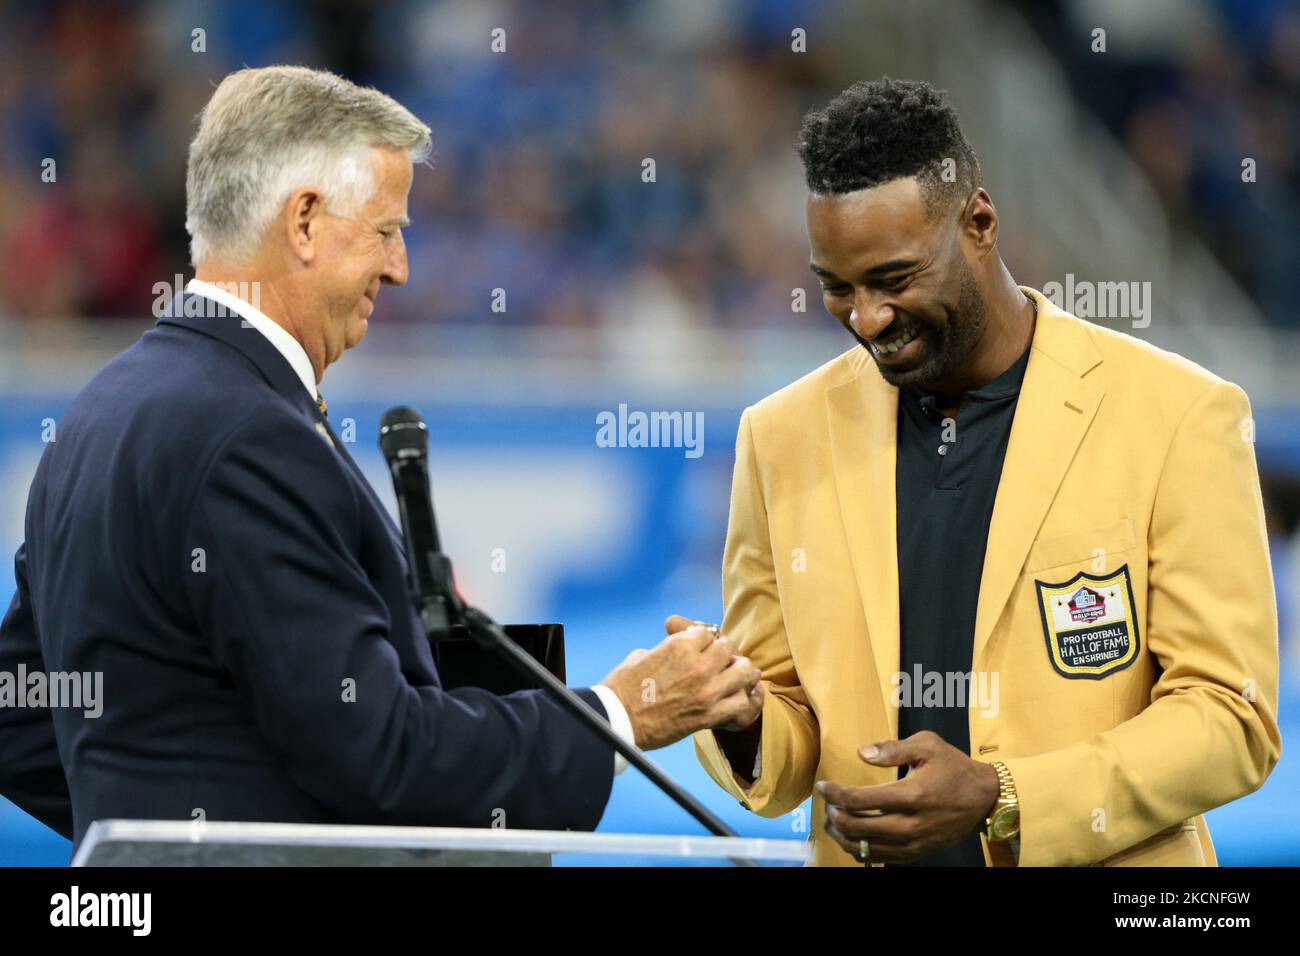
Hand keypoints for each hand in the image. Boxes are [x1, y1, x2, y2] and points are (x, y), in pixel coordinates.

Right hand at [600, 619, 762, 750]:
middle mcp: (697, 664)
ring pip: (744, 672)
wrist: (618, 721)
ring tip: (735, 678)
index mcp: (679, 645)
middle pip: (728, 648)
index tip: (702, 649)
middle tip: (720, 663)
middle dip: (724, 654)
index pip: (707, 632)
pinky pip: (740, 703)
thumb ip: (665, 648)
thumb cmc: (622, 688)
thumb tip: (672, 648)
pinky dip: (740, 700)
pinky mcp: (709, 715)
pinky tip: (732, 700)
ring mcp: (706, 690)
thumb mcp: (642, 655)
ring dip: (741, 673)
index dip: (705, 640)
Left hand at [815, 731, 999, 863]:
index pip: (859, 800)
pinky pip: (879, 859)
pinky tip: (853, 835)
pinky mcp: (917, 854)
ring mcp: (914, 843)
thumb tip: (861, 753)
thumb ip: (893, 748)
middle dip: (833, 815)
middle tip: (827, 802)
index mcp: (911, 795)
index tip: (821, 786)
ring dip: (842, 835)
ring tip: (834, 819)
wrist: (984, 799)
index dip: (833, 793)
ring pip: (865, 848)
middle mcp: (911, 824)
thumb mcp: (928, 745)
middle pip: (856, 827)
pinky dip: (860, 849)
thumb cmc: (954, 767)